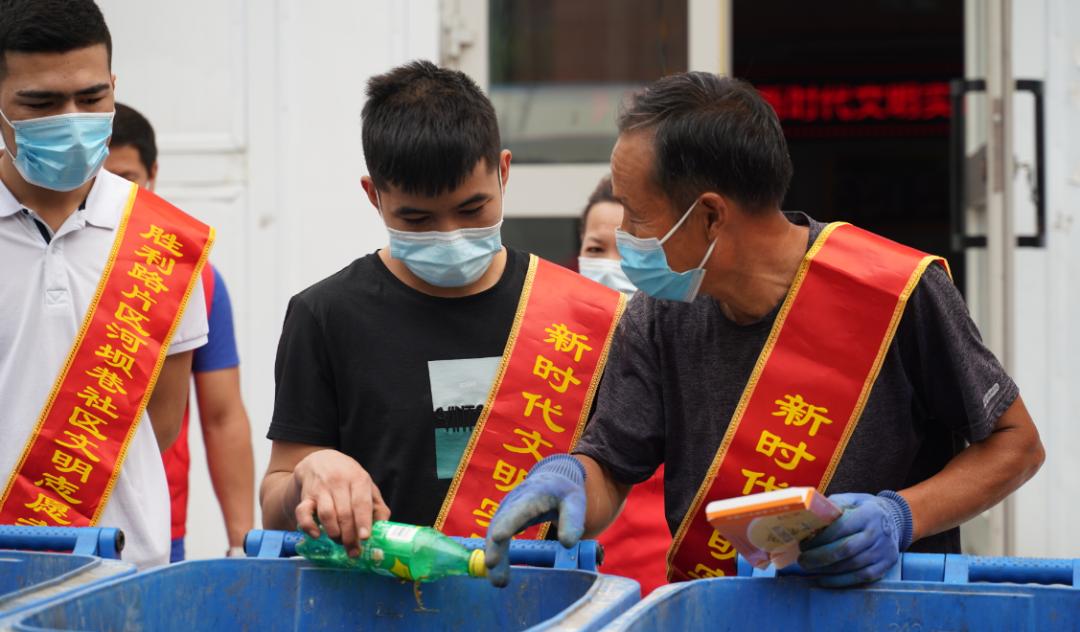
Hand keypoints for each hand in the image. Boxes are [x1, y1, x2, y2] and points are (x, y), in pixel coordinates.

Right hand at [291, 449, 390, 556]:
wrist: (320, 461)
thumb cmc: (348, 478)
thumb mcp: (366, 486)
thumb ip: (377, 506)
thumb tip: (383, 529)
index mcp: (358, 479)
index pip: (361, 502)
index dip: (363, 521)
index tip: (365, 538)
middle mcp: (339, 482)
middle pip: (345, 513)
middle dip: (349, 536)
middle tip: (353, 551)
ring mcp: (321, 489)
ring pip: (327, 514)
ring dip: (334, 533)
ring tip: (339, 541)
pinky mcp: (306, 496)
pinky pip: (303, 512)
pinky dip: (308, 526)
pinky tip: (316, 535)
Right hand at [484, 455, 585, 587]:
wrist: (553, 478)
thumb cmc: (565, 491)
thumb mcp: (575, 502)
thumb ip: (573, 520)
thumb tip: (567, 544)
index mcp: (533, 493)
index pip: (518, 508)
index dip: (507, 522)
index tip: (498, 538)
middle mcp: (514, 501)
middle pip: (500, 523)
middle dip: (495, 546)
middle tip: (494, 569)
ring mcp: (506, 509)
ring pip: (494, 532)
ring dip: (494, 556)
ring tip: (499, 581)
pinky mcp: (504, 519)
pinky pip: (496, 537)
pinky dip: (497, 554)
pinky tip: (499, 574)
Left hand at [797, 491, 912, 586]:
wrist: (894, 518)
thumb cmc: (864, 509)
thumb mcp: (852, 499)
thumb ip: (833, 505)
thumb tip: (809, 514)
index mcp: (868, 514)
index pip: (841, 528)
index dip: (820, 538)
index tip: (804, 543)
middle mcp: (878, 533)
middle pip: (846, 550)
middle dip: (820, 557)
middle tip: (802, 560)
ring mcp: (884, 551)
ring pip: (852, 565)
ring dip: (827, 570)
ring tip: (809, 568)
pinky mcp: (886, 565)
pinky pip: (862, 577)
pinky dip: (841, 581)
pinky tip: (824, 579)